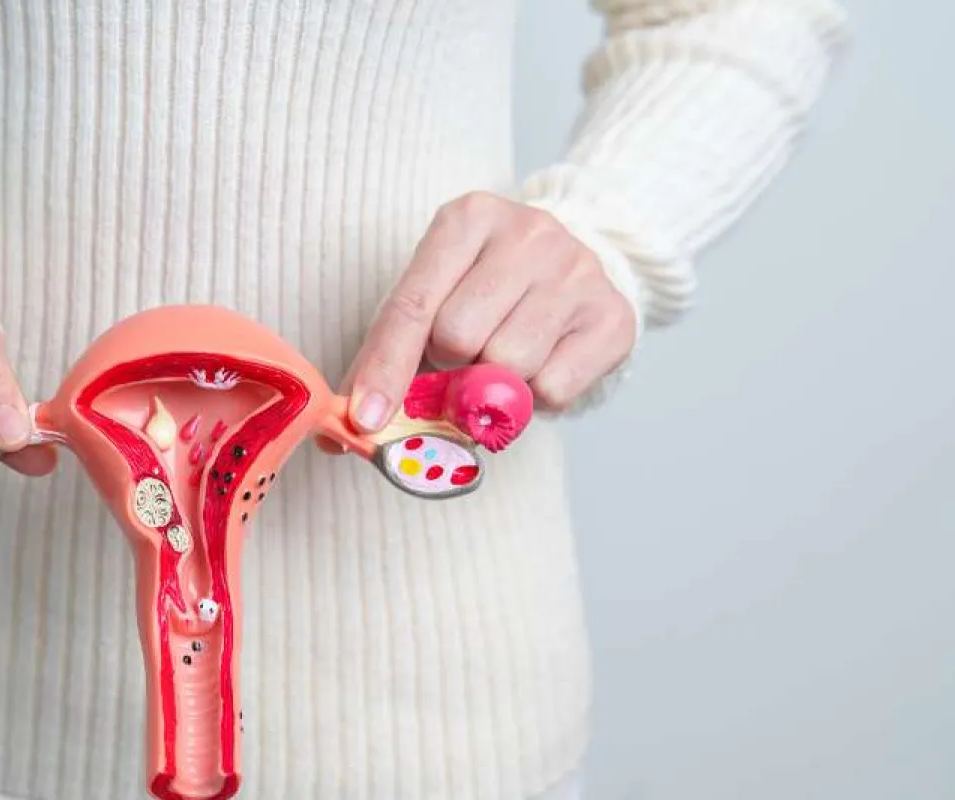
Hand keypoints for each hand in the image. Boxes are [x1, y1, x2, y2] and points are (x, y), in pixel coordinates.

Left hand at [341, 192, 635, 431]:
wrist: (579, 265)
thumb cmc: (487, 290)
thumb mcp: (434, 298)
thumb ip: (388, 357)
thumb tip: (341, 436)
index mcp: (468, 218)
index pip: (412, 305)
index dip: (385, 368)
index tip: (365, 419)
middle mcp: (528, 233)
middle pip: (459, 336)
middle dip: (452, 363)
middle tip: (465, 353)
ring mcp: (577, 270)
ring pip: (508, 365)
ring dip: (495, 381)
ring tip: (505, 354)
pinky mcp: (613, 316)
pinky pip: (552, 390)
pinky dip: (536, 397)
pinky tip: (543, 361)